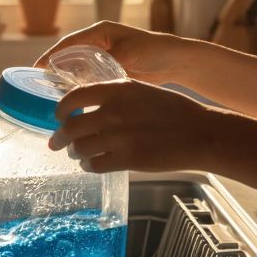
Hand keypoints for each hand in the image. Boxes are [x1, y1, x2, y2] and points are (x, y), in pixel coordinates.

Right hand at [34, 21, 186, 84]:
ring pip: (78, 68)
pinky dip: (80, 87)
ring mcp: (104, 57)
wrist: (175, 61)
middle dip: (54, 69)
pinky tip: (74, 100)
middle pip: (69, 56)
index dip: (50, 55)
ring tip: (51, 95)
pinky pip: (89, 78)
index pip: (68, 43)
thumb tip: (84, 78)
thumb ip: (106, 64)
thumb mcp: (128, 55)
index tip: (36, 68)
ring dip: (66, 80)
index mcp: (100, 32)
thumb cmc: (154, 51)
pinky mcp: (110, 70)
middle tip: (39, 86)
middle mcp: (99, 42)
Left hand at [48, 79, 227, 172]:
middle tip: (56, 143)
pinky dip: (89, 166)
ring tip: (79, 155)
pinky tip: (93, 164)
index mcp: (117, 89)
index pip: (74, 98)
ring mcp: (118, 137)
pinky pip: (94, 165)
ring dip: (75, 153)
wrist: (200, 133)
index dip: (61, 110)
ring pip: (80, 148)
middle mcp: (113, 111)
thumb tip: (93, 108)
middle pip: (71, 127)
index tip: (59, 116)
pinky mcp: (126, 159)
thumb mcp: (143, 91)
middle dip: (60, 138)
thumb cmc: (176, 111)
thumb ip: (117, 97)